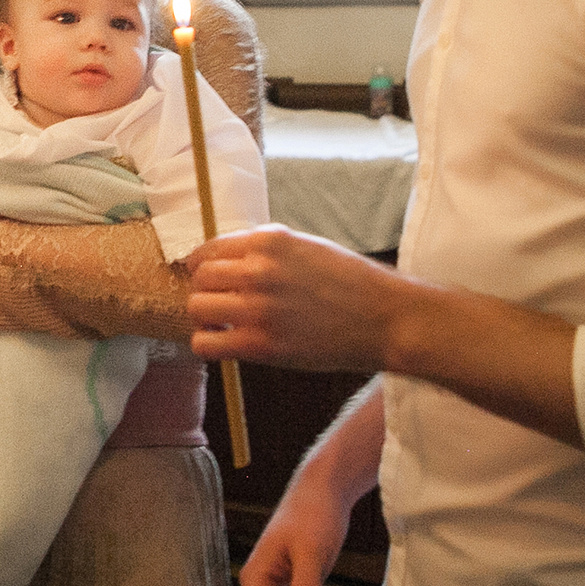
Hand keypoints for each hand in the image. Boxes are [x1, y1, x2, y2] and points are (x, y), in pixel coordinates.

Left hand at [185, 224, 397, 373]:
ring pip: (197, 308)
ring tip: (224, 325)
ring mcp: (257, 307)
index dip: (205, 266)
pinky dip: (209, 344)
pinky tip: (226, 344)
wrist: (387, 319)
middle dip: (206, 291)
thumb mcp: (309, 247)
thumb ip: (268, 250)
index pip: (210, 249)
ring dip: (206, 317)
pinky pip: (206, 343)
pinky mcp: (261, 344)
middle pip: (199, 277)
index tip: (210, 279)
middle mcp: (258, 269)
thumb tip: (231, 258)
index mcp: (270, 241)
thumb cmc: (354, 283)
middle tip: (221, 305)